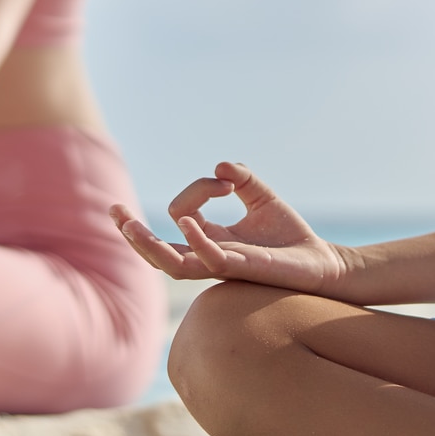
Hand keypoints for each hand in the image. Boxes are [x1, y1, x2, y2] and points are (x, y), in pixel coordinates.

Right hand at [109, 162, 352, 294]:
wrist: (321, 263)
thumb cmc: (290, 236)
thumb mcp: (262, 197)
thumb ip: (242, 178)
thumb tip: (221, 166)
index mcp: (209, 241)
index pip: (181, 214)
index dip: (197, 189)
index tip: (227, 181)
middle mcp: (208, 256)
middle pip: (157, 252)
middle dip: (131, 233)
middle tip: (113, 210)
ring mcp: (221, 266)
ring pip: (171, 265)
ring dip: (147, 245)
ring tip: (129, 225)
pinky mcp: (241, 269)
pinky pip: (208, 259)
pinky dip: (195, 240)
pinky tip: (188, 222)